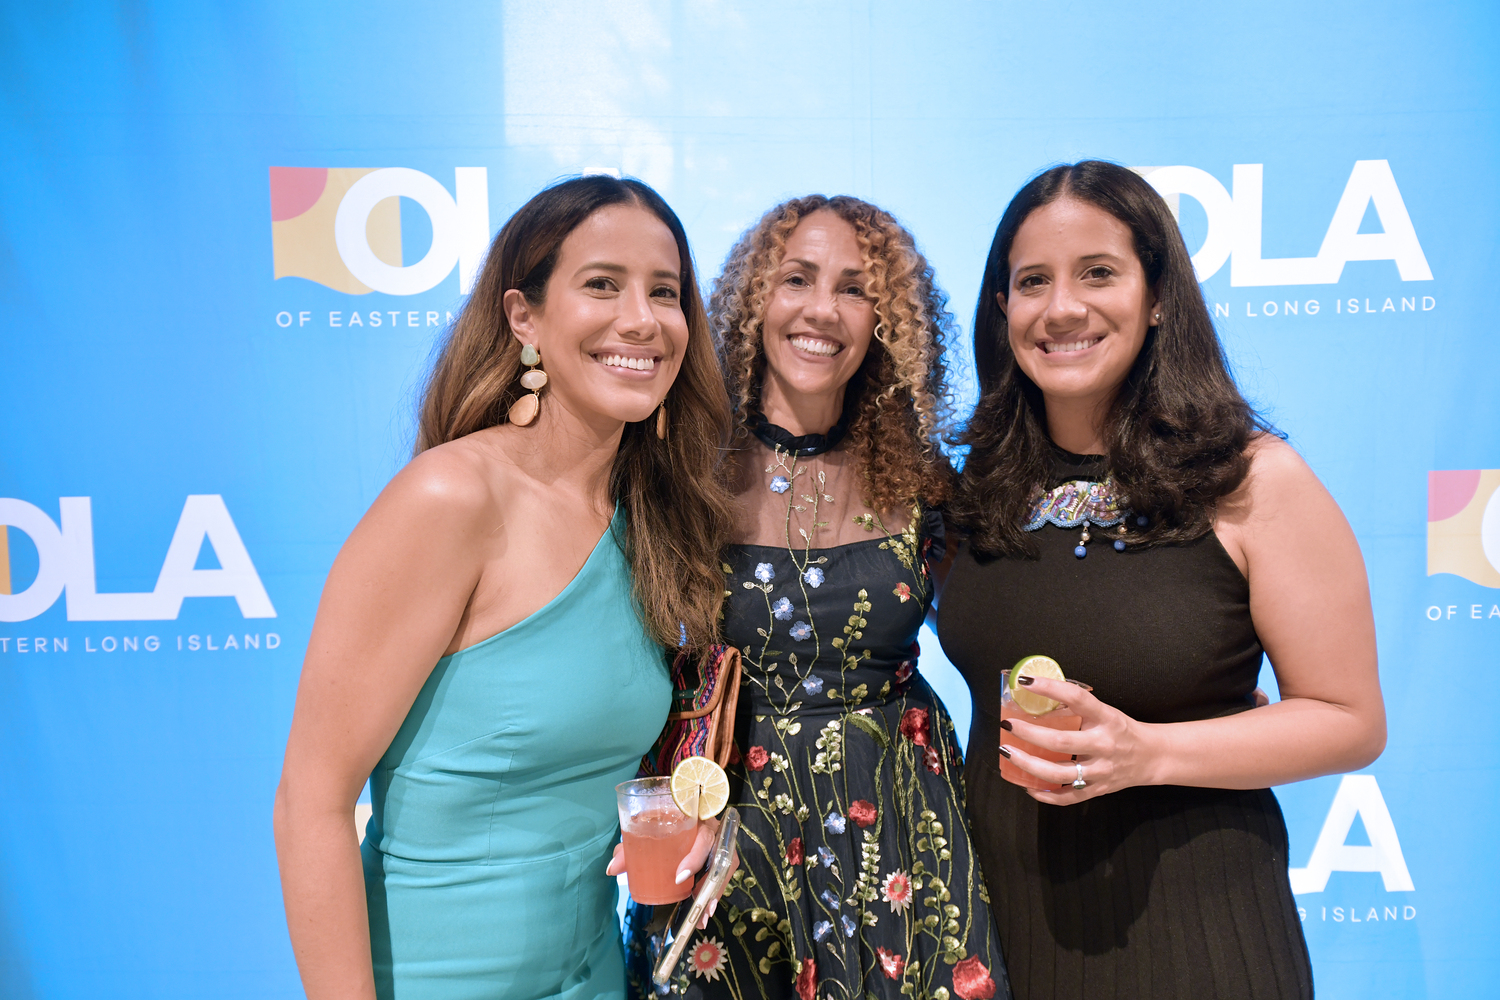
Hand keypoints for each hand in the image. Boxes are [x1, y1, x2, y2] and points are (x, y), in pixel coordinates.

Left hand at [605, 816, 739, 928]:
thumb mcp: (645, 828)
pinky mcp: (721, 856)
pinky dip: (715, 893)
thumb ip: (630, 847)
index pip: (703, 836)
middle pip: (721, 855)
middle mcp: (714, 829)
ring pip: (726, 868)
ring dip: (715, 892)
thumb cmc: (659, 818)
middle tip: (693, 901)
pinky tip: (706, 912)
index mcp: (697, 817)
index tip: (678, 878)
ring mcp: (720, 842)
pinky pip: (723, 875)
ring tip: (703, 915)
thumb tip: (612, 869)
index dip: (695, 858)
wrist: (674, 810)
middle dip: (710, 883)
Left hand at [1000, 676, 1157, 805]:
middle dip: (1029, 733)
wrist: (1152, 756)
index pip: (1076, 699)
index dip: (1050, 688)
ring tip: (1008, 753)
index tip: (1025, 683)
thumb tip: (1038, 696)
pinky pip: (1068, 797)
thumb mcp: (1104, 711)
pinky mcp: (1099, 790)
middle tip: (1008, 725)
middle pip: (1061, 742)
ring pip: (1060, 773)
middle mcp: (1103, 744)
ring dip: (1029, 765)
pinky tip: (1028, 786)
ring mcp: (1101, 771)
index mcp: (1105, 718)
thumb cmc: (1120, 730)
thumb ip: (1076, 707)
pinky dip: (1046, 795)